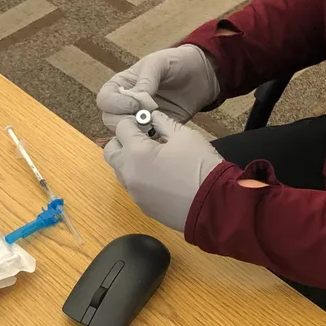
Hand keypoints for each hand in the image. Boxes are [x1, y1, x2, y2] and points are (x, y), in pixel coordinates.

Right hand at [97, 45, 219, 129]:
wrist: (201, 75)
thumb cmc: (176, 63)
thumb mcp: (159, 64)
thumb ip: (146, 79)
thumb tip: (136, 98)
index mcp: (123, 85)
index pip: (105, 99)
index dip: (115, 104)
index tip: (135, 104)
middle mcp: (127, 104)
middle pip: (110, 119)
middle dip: (124, 121)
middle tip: (145, 118)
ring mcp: (141, 119)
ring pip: (125, 134)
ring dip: (137, 133)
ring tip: (155, 126)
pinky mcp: (156, 131)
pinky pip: (146, 142)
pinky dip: (151, 141)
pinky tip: (163, 135)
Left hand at [104, 111, 224, 229]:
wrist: (214, 206)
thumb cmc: (201, 166)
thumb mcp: (185, 136)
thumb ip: (163, 123)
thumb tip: (152, 118)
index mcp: (136, 153)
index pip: (122, 128)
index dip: (134, 122)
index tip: (147, 123)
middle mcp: (129, 174)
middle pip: (111, 151)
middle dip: (123, 141)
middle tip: (144, 139)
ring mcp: (134, 193)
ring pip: (120, 171)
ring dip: (129, 161)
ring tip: (154, 159)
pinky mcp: (143, 206)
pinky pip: (133, 187)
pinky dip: (140, 178)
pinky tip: (162, 177)